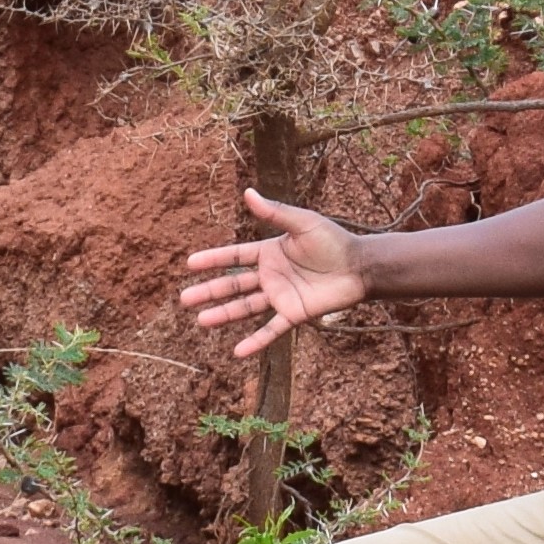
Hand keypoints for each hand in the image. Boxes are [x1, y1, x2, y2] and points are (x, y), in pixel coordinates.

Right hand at [181, 191, 365, 356]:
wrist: (360, 266)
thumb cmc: (334, 241)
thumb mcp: (302, 222)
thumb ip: (274, 212)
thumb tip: (248, 192)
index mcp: (270, 252)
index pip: (235, 256)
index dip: (213, 259)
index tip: (189, 263)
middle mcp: (271, 275)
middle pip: (233, 284)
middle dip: (209, 291)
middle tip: (184, 299)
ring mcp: (280, 296)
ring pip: (245, 307)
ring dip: (224, 314)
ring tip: (200, 321)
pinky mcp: (294, 313)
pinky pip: (271, 330)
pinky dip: (256, 341)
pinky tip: (238, 352)